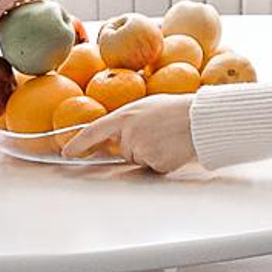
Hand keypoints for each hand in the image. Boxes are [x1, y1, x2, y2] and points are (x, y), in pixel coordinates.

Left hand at [64, 93, 197, 173]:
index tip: (68, 152)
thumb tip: (118, 133)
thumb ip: (129, 119)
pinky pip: (154, 166)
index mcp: (125, 116)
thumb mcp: (149, 105)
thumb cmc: (180, 108)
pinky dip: (164, 161)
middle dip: (139, 145)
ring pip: (140, 159)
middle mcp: (129, 134)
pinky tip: (175, 148)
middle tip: (161, 132)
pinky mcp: (155, 163)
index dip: (79, 143)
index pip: (93, 131)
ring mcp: (141, 150)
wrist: (203, 119)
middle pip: (125, 149)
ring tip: (170, 138)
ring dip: (153, 153)